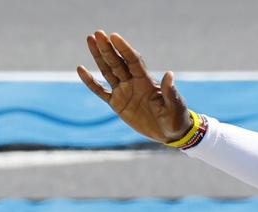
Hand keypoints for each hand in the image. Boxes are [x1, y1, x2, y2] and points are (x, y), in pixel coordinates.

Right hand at [77, 30, 192, 143]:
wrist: (171, 133)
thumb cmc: (177, 117)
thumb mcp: (174, 105)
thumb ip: (169, 91)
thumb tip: (169, 74)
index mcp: (147, 81)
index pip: (133, 60)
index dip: (124, 48)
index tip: (114, 36)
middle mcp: (134, 83)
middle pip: (118, 62)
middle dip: (108, 48)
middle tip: (98, 33)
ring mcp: (124, 92)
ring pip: (108, 71)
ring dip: (99, 56)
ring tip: (90, 39)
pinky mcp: (117, 104)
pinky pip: (100, 91)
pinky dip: (90, 81)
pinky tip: (80, 69)